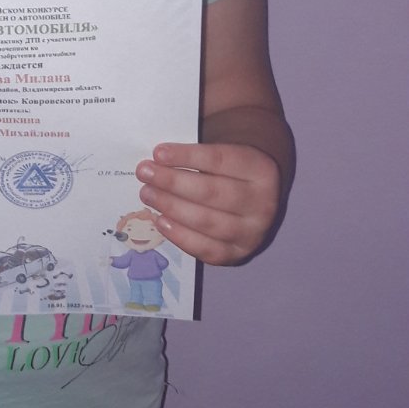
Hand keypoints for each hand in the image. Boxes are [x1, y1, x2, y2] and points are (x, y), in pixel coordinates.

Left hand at [135, 141, 280, 265]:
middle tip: (145, 173)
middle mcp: (263, 203)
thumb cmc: (228, 173)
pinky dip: (180, 236)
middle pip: (212, 192)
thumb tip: (157, 158)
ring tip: (147, 194)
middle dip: (173, 182)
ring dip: (171, 207)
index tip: (158, 153)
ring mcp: (252, 233)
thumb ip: (197, 155)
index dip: (187, 156)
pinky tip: (161, 221)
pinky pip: (206, 249)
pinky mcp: (238, 254)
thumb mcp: (224, 156)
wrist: (253, 201)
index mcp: (261, 170)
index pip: (220, 160)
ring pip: (207, 222)